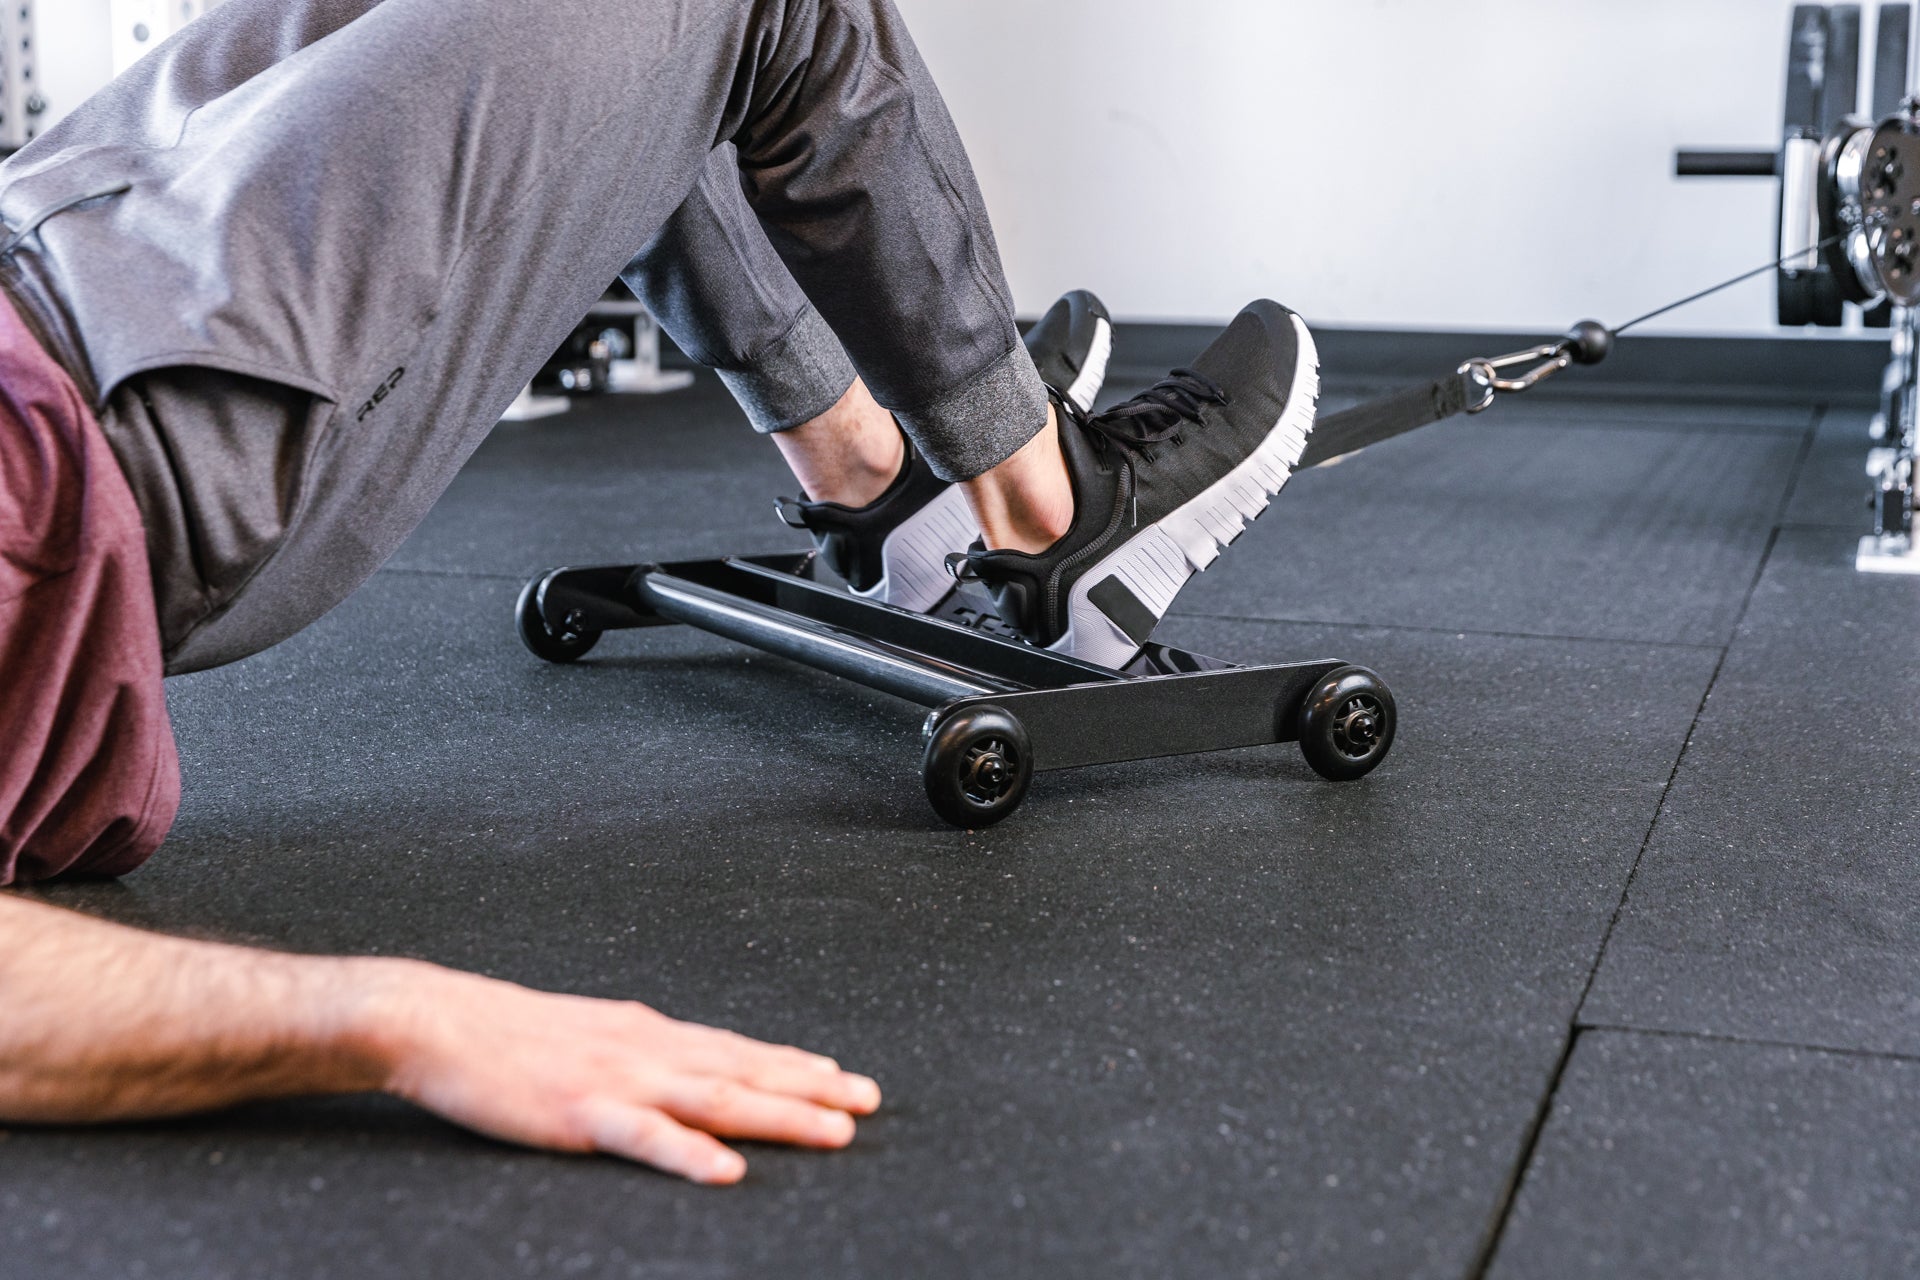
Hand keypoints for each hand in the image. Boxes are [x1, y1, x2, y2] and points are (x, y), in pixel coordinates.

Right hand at [373, 962, 880, 1183]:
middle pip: (744, 1069)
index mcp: (648, 1033)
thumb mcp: (590, 1033)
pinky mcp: (580, 1111)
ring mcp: (618, 1079)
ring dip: (781, 1113)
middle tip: (871, 1100)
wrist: (439, 1019)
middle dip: (812, 1087)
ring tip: (835, 1131)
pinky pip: (644, 1137)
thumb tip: (682, 1062)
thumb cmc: (508, 1034)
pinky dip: (688, 1153)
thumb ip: (638, 1050)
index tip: (842, 1076)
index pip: (736, 1048)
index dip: (793, 1062)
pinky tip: (726, 1171)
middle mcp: (648, 1049)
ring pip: (717, 1099)